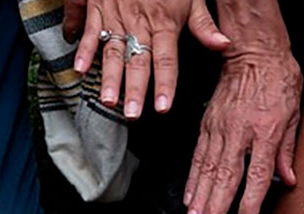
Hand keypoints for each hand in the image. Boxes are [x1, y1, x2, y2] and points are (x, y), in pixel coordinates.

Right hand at [72, 0, 230, 116]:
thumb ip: (203, 23)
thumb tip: (224, 45)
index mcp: (164, 23)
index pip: (166, 60)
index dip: (165, 85)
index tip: (162, 108)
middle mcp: (139, 22)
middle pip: (138, 61)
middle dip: (135, 89)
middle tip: (132, 114)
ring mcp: (115, 15)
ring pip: (113, 51)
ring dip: (109, 77)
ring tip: (108, 100)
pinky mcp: (96, 6)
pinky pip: (89, 29)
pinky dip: (83, 49)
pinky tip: (79, 69)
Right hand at [183, 50, 301, 213]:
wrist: (254, 51)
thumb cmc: (279, 81)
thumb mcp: (295, 115)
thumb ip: (288, 150)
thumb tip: (289, 181)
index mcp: (265, 132)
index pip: (256, 175)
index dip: (248, 203)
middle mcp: (239, 132)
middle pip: (225, 177)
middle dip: (215, 209)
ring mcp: (219, 128)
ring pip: (207, 170)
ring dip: (199, 200)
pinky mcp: (207, 124)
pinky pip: (198, 156)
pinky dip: (192, 179)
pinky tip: (189, 198)